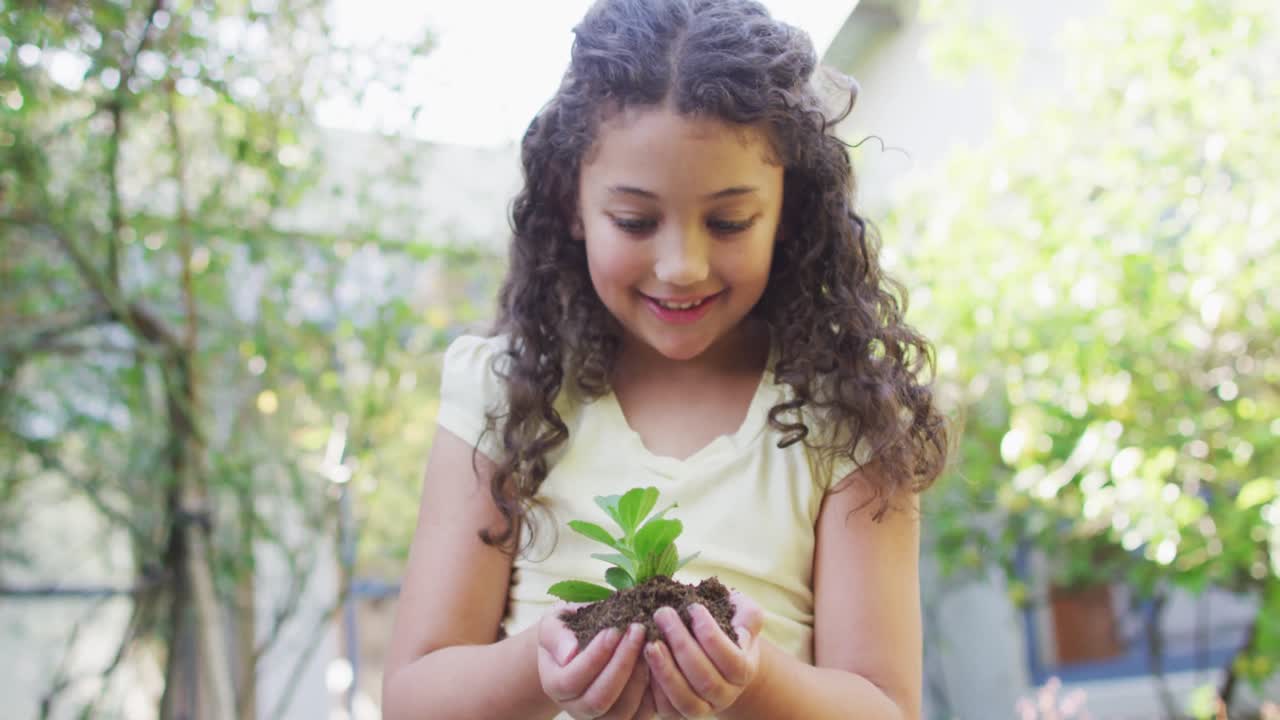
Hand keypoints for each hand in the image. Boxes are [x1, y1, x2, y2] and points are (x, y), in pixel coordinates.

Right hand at [537, 602, 656, 718]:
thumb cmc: (567, 631)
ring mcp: (600, 717)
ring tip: (648, 644)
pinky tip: (657, 661)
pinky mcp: (625, 717)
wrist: (577, 647)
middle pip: (599, 699)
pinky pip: (641, 715)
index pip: (571, 680)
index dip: (595, 657)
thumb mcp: (554, 624)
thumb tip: (569, 652)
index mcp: (554, 685)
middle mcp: (576, 708)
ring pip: (622, 711)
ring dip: (639, 677)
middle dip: (622, 663)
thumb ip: (556, 635)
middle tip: (637, 630)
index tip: (614, 629)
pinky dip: (652, 691)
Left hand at [644, 591, 765, 718]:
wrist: (717, 655)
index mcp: (744, 669)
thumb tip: (730, 603)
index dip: (711, 634)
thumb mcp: (743, 614)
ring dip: (665, 670)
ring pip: (685, 699)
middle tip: (663, 614)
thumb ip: (746, 612)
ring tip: (650, 642)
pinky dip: (654, 687)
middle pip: (706, 679)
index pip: (731, 659)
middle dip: (681, 644)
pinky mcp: (680, 713)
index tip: (693, 607)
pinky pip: (667, 708)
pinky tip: (644, 660)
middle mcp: (726, 694)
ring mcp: (704, 707)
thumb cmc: (729, 626)